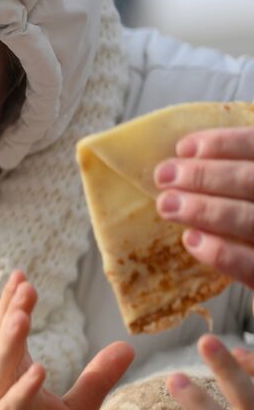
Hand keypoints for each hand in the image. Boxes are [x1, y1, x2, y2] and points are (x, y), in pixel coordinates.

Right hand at [0, 271, 133, 409]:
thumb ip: (97, 378)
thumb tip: (127, 345)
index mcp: (11, 377)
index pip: (9, 334)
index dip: (13, 305)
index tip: (22, 275)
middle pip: (2, 343)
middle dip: (11, 313)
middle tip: (23, 283)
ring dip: (10, 342)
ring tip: (23, 315)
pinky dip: (21, 391)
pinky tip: (37, 371)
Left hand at [154, 126, 253, 286]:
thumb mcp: (250, 190)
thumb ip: (240, 176)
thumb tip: (190, 157)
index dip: (226, 143)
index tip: (184, 147)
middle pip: (253, 181)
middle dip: (205, 175)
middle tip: (164, 175)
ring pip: (250, 220)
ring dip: (204, 210)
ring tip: (167, 204)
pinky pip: (252, 266)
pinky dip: (221, 252)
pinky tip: (192, 240)